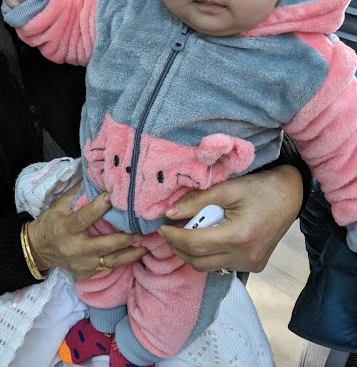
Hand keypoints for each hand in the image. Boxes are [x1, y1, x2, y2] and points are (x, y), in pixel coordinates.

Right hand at [27, 187, 147, 278]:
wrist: (38, 250)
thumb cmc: (51, 223)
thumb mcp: (59, 205)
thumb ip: (77, 193)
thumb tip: (95, 174)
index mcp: (66, 228)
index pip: (84, 217)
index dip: (99, 207)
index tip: (113, 197)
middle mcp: (74, 248)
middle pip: (103, 245)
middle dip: (124, 238)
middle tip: (142, 230)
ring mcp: (81, 263)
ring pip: (110, 261)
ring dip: (130, 254)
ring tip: (146, 246)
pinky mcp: (86, 273)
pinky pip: (106, 268)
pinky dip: (122, 261)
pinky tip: (135, 254)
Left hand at [158, 165, 302, 272]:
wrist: (291, 194)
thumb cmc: (260, 186)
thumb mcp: (227, 188)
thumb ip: (197, 201)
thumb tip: (169, 212)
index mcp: (238, 236)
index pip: (194, 245)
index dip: (173, 237)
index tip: (161, 226)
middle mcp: (245, 256)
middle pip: (199, 262)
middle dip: (178, 247)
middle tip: (169, 230)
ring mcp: (251, 264)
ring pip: (209, 266)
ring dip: (192, 252)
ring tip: (186, 232)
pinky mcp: (255, 265)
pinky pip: (222, 264)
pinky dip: (209, 254)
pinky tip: (207, 236)